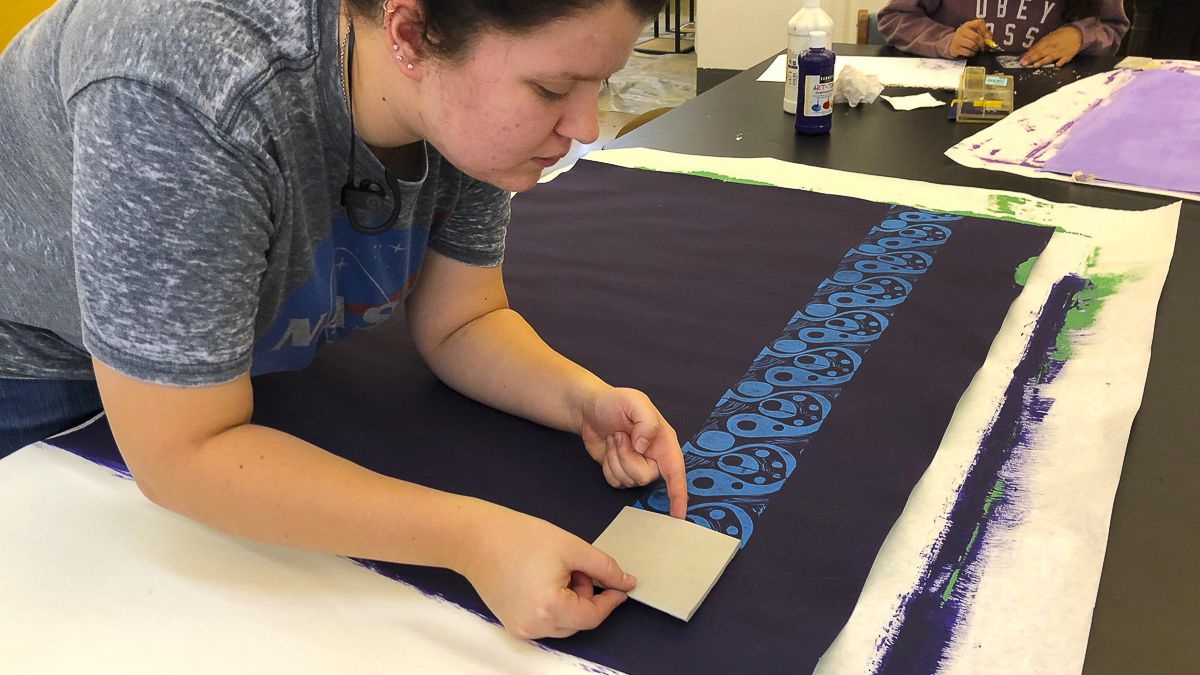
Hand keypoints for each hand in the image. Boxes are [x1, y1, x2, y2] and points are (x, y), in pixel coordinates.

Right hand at [457, 502, 635, 638]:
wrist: (475, 538)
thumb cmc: (518, 537)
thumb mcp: (571, 547)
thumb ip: (604, 567)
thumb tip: (626, 583)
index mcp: (550, 608)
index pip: (593, 615)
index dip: (610, 600)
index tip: (619, 587)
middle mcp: (534, 626)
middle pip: (578, 621)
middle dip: (585, 595)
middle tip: (575, 566)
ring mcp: (520, 628)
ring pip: (562, 623)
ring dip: (569, 601)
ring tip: (556, 570)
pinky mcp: (512, 624)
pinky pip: (544, 622)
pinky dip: (552, 605)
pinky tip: (542, 580)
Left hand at [580, 386, 687, 518]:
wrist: (589, 409)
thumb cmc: (614, 402)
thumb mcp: (634, 402)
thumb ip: (646, 422)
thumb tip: (645, 447)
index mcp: (664, 441)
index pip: (676, 472)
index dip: (679, 495)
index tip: (679, 515)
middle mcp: (654, 457)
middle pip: (644, 477)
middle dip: (626, 458)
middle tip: (618, 436)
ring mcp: (637, 466)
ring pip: (628, 480)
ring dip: (614, 458)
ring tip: (614, 438)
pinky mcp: (621, 472)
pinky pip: (615, 482)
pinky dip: (607, 466)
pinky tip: (609, 449)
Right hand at [949, 19, 988, 57]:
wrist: (952, 43)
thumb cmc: (966, 37)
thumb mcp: (973, 31)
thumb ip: (983, 32)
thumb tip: (989, 38)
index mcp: (968, 25)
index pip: (979, 23)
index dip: (985, 30)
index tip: (987, 37)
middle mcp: (962, 31)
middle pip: (976, 37)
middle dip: (981, 43)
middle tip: (982, 45)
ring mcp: (957, 40)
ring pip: (972, 45)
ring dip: (976, 48)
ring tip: (976, 48)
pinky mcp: (955, 48)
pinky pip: (968, 52)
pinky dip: (972, 53)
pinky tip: (971, 52)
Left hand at [1021, 26, 1082, 66]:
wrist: (1076, 32)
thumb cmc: (1061, 35)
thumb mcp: (1049, 37)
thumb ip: (1040, 45)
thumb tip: (1030, 52)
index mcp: (1047, 41)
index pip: (1036, 49)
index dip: (1028, 55)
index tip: (1021, 60)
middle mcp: (1053, 46)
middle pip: (1041, 53)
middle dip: (1032, 59)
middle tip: (1025, 63)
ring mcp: (1060, 51)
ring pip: (1050, 57)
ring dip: (1043, 61)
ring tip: (1036, 65)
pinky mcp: (1068, 55)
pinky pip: (1064, 59)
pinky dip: (1060, 62)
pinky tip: (1056, 65)